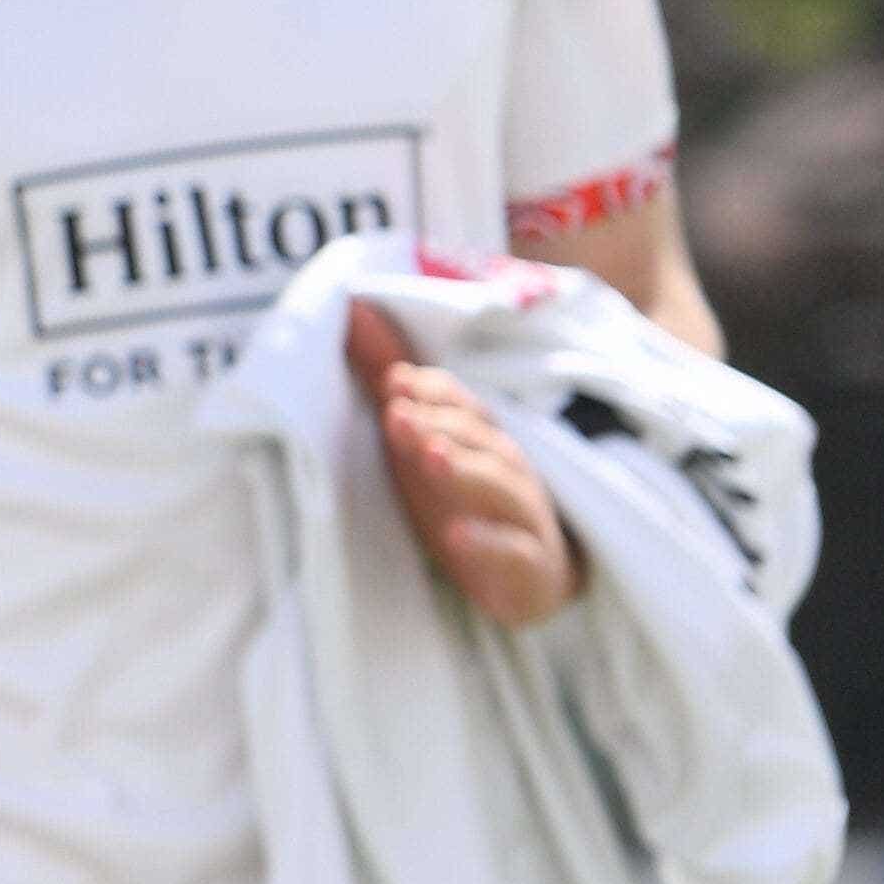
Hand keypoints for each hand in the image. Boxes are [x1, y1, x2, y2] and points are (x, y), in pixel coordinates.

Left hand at [347, 309, 581, 628]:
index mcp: (481, 436)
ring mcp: (522, 515)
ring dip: (464, 470)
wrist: (531, 575)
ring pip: (499, 487)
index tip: (393, 378)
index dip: (431, 390)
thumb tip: (352, 308)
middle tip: (397, 413)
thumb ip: (392, 382)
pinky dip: (486, 543)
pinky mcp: (528, 565)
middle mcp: (507, 468)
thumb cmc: (464, 496)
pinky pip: (513, 551)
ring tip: (429, 456)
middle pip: (479, 439)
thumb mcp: (423, 440)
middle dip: (439, 423)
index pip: (462, 404)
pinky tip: (455, 537)